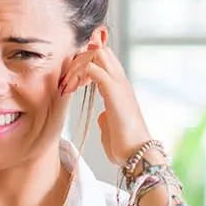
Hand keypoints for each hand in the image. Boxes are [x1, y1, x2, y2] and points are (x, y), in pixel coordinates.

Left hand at [59, 47, 153, 165]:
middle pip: (101, 51)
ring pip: (98, 55)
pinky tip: (72, 87)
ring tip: (68, 83)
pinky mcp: (114, 92)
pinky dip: (80, 73)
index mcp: (121, 89)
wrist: (137, 155)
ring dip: (78, 65)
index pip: (105, 60)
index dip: (86, 63)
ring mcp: (119, 85)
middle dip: (80, 59)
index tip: (71, 80)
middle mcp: (122, 82)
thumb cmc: (125, 144)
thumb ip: (107, 116)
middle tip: (67, 78)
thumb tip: (102, 115)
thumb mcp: (112, 126)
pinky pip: (94, 69)